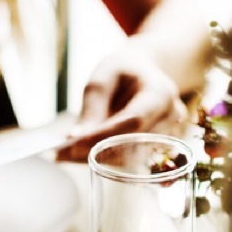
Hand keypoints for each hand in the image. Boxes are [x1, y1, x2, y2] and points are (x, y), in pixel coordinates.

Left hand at [57, 45, 189, 162]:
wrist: (143, 72)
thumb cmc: (122, 71)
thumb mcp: (102, 79)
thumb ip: (91, 109)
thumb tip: (75, 139)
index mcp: (161, 93)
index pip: (133, 121)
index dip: (103, 136)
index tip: (72, 144)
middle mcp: (171, 117)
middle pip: (133, 144)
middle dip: (95, 151)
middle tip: (60, 153)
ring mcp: (168, 135)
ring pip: (130, 158)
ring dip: (96, 158)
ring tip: (65, 153)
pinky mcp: (158, 148)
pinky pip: (129, 160)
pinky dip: (103, 159)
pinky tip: (81, 153)